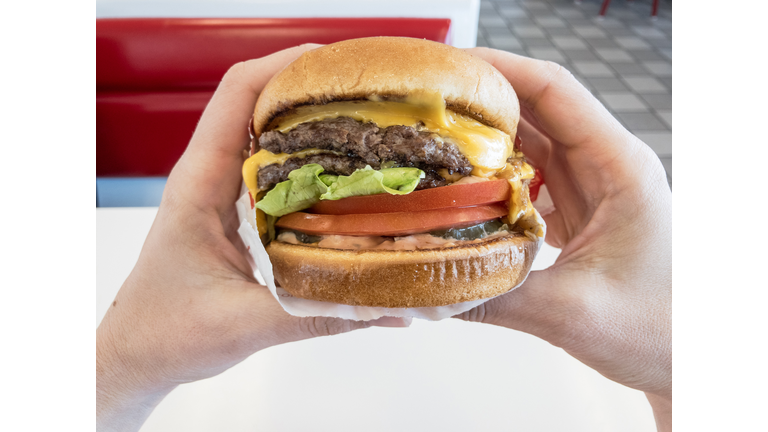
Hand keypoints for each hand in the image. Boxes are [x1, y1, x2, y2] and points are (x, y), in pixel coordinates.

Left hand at [96, 45, 409, 431]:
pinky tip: (345, 175)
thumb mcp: (245, 324)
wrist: (137, 353)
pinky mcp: (232, 211)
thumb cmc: (167, 333)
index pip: (237, 95)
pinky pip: (271, 168)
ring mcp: (219, 191)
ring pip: (265, 133)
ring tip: (367, 125)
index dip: (285, 66)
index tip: (337, 65)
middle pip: (257, 101)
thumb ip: (318, 315)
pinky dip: (306, 159)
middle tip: (370, 96)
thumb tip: (389, 307)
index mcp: (200, 184)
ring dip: (310, 121)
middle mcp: (209, 176)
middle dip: (311, 88)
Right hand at [456, 49, 671, 429]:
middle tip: (426, 105)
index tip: (453, 66)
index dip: (502, 68)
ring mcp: (594, 189)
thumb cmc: (660, 332)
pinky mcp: (580, 213)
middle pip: (538, 110)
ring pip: (532, 145)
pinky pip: (531, 179)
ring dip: (486, 141)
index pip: (556, 91)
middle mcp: (608, 167)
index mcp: (620, 168)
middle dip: (482, 101)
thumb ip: (495, 297)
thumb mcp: (573, 313)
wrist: (687, 361)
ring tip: (435, 143)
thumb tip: (425, 287)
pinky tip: (464, 194)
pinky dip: (495, 180)